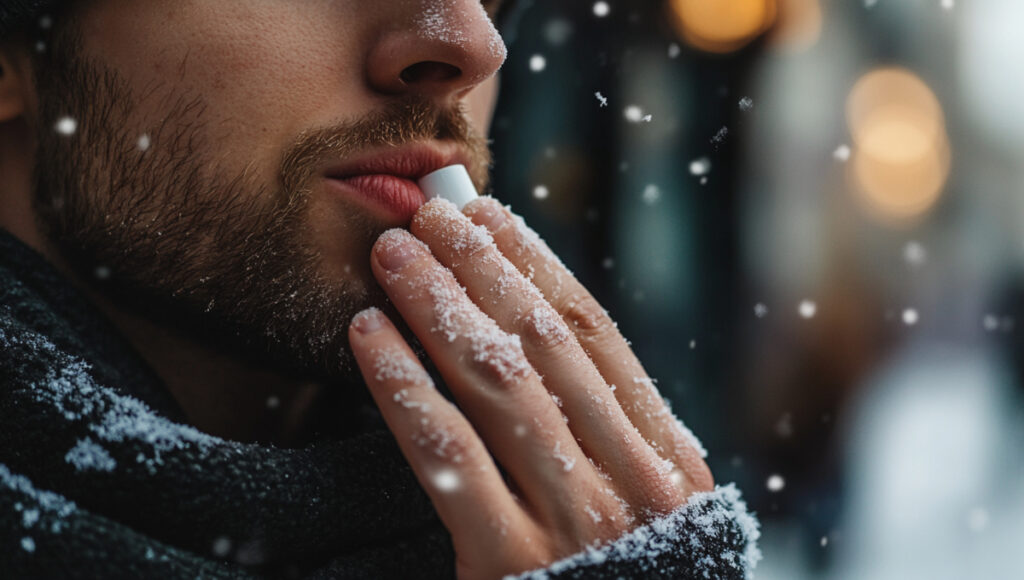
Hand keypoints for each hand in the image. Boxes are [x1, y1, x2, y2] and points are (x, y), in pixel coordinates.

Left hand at [348, 197, 712, 578]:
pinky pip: (447, 455)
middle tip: (430, 214)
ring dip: (438, 306)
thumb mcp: (651, 514)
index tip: (490, 216)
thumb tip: (542, 339)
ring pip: (497, 381)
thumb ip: (613, 438)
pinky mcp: (508, 564)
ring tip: (393, 255)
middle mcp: (629, 478)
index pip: (595, 333)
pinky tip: (368, 338)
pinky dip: (403, 386)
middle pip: (544, 341)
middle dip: (481, 266)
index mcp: (667, 459)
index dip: (537, 265)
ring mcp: (572, 521)